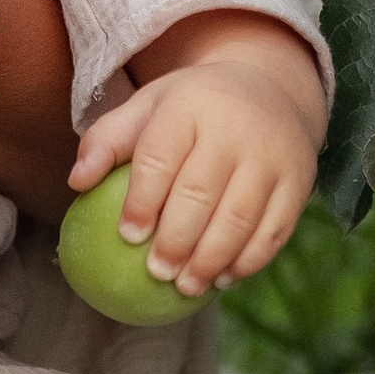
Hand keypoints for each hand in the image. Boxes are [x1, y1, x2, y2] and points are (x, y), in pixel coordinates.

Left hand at [64, 17, 324, 297]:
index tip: (127, 236)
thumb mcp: (147, 106)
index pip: (160, 157)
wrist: (269, 86)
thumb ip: (108, 140)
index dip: (142, 200)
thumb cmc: (189, 108)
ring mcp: (272, 155)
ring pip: (241, 217)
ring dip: (212, 259)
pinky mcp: (299, 180)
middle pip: (201, 193)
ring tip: (186, 287)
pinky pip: (275, 229)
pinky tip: (224, 280)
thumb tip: (75, 182)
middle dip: (176, 240)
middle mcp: (235, 127)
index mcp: (190, 105)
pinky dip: (250, 260)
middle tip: (156, 272)